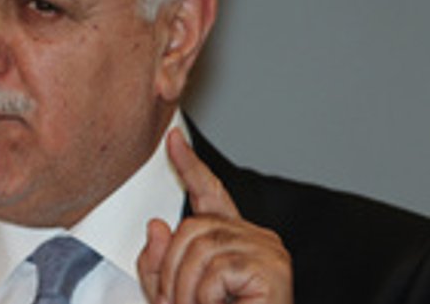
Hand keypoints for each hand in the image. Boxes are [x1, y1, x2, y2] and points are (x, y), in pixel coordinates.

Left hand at [137, 129, 292, 303]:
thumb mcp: (172, 294)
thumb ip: (158, 263)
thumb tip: (157, 225)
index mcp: (231, 240)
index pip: (209, 194)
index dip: (190, 166)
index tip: (172, 141)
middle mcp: (254, 237)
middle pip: (191, 226)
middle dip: (170, 269)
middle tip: (177, 303)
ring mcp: (267, 249)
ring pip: (198, 244)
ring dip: (184, 287)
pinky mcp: (272, 267)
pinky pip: (216, 267)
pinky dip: (203, 295)